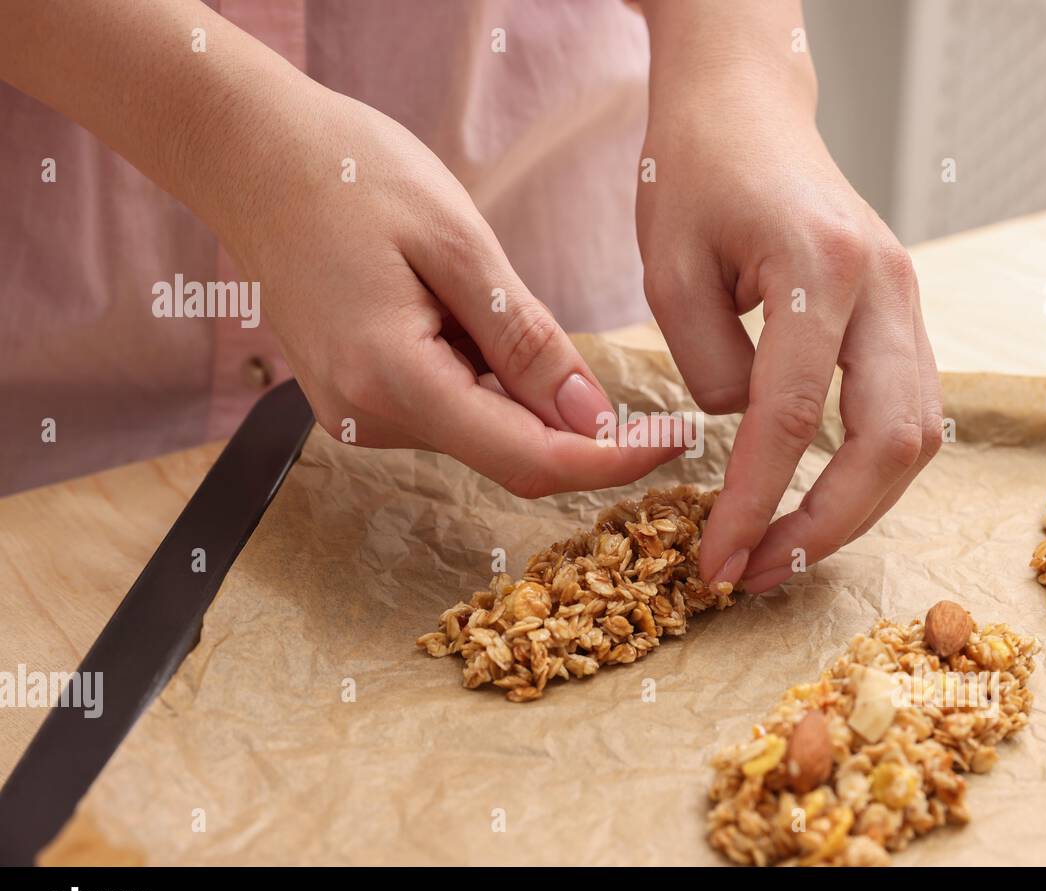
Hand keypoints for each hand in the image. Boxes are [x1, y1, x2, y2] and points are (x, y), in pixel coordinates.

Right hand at [220, 87, 680, 496]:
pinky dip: (487, 380)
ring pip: (481, 431)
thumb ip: (526, 343)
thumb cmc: (351, 176)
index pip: (528, 459)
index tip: (677, 441)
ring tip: (498, 299)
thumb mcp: (457, 245)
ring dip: (527, 395)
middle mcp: (370, 418)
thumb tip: (591, 419)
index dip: (611, 461)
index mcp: (393, 381)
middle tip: (634, 387)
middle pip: (507, 454)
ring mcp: (358, 414)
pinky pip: (448, 409)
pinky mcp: (358, 399)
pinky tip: (471, 315)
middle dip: (578, 428)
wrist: (251, 156)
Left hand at [637, 11, 941, 590]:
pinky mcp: (904, 314)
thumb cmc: (694, 172)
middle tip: (758, 571)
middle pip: (890, 441)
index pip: (791, 416)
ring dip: (857, 508)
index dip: (753, 502)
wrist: (748, 107)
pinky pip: (907, 410)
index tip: (716, 560)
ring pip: (916, 435)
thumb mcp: (667, 268)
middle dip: (828, 525)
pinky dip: (868, 469)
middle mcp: (887, 285)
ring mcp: (908, 298)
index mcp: (822, 265)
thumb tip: (751, 440)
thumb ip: (707, 366)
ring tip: (785, 550)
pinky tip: (817, 498)